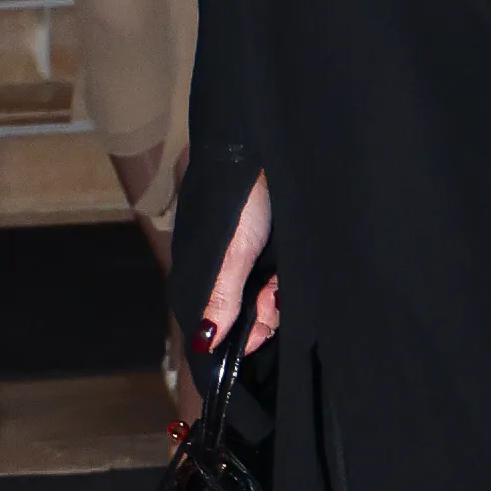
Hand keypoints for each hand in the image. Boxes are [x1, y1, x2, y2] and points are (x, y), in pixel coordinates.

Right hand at [196, 174, 276, 356]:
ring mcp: (247, 261)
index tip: (259, 334)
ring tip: (281, 282)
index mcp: (203, 275)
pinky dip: (285, 283)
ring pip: (263, 301)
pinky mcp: (268, 251)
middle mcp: (223, 272)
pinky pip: (277, 282)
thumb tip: (204, 341)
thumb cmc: (243, 201)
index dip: (237, 335)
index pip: (214, 322)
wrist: (267, 149)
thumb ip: (221, 297)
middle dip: (262, 317)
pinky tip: (287, 276)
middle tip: (274, 300)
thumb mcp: (235, 254)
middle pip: (242, 315)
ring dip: (276, 300)